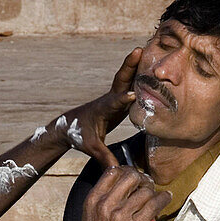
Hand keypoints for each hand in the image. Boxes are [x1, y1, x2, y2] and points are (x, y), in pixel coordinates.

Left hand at [44, 48, 141, 168]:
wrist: (69, 126)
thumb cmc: (79, 136)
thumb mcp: (91, 148)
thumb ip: (104, 158)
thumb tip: (116, 171)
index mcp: (102, 110)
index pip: (114, 103)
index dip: (123, 99)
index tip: (133, 95)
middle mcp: (108, 99)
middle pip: (120, 80)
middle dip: (129, 66)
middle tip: (139, 50)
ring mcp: (113, 97)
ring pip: (125, 78)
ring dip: (135, 64)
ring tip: (148, 49)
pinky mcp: (118, 99)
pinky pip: (129, 83)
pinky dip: (138, 73)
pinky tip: (150, 65)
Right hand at [73, 165, 171, 220]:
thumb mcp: (91, 219)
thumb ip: (104, 203)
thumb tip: (124, 189)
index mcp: (93, 201)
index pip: (112, 172)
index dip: (127, 171)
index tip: (134, 178)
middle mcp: (105, 205)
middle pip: (130, 176)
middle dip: (142, 179)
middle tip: (147, 186)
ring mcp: (119, 215)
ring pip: (145, 190)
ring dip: (154, 191)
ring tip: (157, 196)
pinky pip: (154, 205)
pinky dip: (163, 199)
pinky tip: (165, 199)